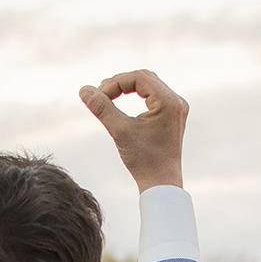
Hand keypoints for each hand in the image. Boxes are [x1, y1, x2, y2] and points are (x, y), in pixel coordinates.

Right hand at [79, 69, 187, 192]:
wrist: (161, 183)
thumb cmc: (143, 160)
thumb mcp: (119, 131)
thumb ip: (102, 108)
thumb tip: (84, 90)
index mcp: (169, 102)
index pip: (139, 78)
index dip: (116, 83)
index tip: (99, 96)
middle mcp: (176, 101)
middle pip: (145, 78)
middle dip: (120, 83)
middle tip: (101, 95)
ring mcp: (176, 108)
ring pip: (149, 85)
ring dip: (127, 88)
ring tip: (108, 98)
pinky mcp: (173, 115)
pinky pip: (153, 96)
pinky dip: (136, 96)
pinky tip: (121, 104)